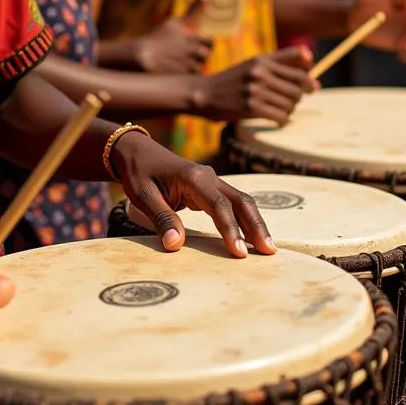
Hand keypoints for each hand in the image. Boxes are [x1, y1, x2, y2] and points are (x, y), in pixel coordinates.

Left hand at [111, 132, 276, 258]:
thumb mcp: (143, 195)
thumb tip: (176, 246)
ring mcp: (212, 181)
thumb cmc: (138, 172)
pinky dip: (244, 219)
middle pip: (241, 201)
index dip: (231, 230)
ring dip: (254, 223)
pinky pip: (232, 204)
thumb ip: (161, 219)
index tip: (239, 253)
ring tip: (267, 248)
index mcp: (194, 177)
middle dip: (256, 226)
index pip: (219, 206)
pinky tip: (250, 237)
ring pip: (241, 201)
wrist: (136, 151)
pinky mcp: (210, 188)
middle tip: (269, 251)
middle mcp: (209, 177)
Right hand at [135, 0, 212, 73]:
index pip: (210, 42)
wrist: (139, 55)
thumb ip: (194, 10)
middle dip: (199, 57)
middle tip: (185, 56)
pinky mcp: (179, 76)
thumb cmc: (158, 37)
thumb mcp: (175, 22)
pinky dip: (184, 76)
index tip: (195, 45)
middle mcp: (190, 50)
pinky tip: (173, 72)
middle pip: (206, 56)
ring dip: (192, 67)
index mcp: (191, 37)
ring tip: (177, 64)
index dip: (204, 45)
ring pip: (199, 68)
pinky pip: (190, 78)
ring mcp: (185, 63)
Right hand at [194, 46, 316, 122]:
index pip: (298, 65)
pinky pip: (280, 116)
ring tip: (280, 110)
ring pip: (291, 103)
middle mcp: (260, 72)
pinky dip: (282, 120)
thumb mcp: (253, 64)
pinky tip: (276, 119)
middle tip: (291, 101)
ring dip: (290, 110)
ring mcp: (255, 90)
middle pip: (298, 87)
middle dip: (299, 96)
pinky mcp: (251, 107)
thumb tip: (310, 60)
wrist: (204, 93)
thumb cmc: (233, 80)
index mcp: (262, 60)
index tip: (312, 86)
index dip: (309, 78)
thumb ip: (280, 60)